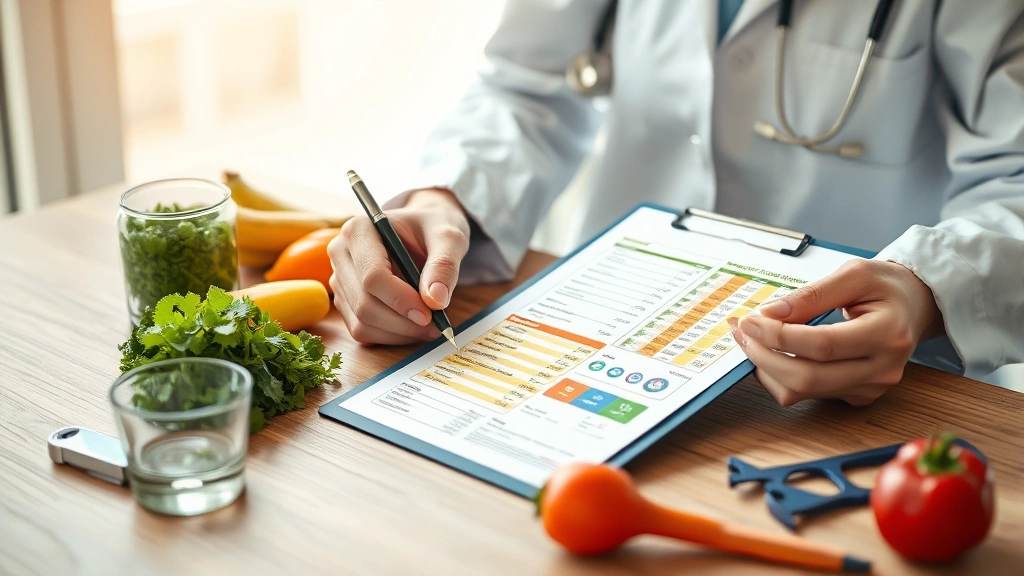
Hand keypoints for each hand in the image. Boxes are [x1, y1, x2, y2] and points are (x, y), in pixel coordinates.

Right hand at [328, 188, 470, 344]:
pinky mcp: (346, 301)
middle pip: (364, 303)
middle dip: (402, 321)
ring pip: (361, 322)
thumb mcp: (449, 238)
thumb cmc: (433, 229)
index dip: (401, 299)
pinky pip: (362, 331)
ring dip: (398, 332)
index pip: (372, 275)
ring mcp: (340, 280)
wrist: (425, 232)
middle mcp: (341, 254)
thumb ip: (444, 265)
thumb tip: (436, 301)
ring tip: (430, 326)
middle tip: (436, 326)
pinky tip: (413, 327)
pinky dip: (390, 337)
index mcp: (359, 229)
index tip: (430, 313)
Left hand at [730, 259, 942, 406]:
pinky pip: (808, 395)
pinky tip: (771, 353)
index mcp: (888, 335)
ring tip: (750, 339)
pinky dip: (780, 376)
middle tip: (742, 331)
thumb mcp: (853, 274)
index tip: (750, 319)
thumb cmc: (886, 287)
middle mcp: (882, 369)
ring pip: (803, 391)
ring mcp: (871, 388)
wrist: (914, 306)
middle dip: (764, 355)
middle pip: (808, 377)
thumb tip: (769, 314)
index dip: (779, 335)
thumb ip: (812, 294)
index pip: (822, 345)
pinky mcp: (857, 396)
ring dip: (766, 367)